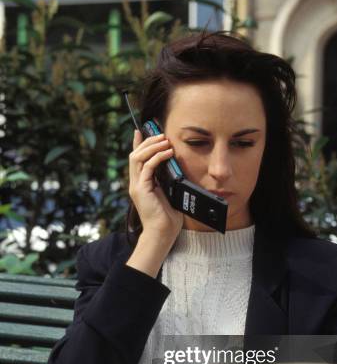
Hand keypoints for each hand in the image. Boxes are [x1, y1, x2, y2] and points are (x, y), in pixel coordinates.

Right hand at [129, 129, 182, 243]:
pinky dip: (157, 157)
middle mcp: (135, 183)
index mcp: (140, 184)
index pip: (136, 159)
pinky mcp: (141, 189)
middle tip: (161, 135)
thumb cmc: (168, 217)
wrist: (162, 233)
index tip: (140, 131)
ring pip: (138, 158)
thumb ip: (166, 180)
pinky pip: (148, 167)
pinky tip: (168, 153)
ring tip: (165, 142)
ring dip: (152, 147)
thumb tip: (174, 166)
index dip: (137, 144)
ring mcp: (137, 186)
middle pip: (135, 155)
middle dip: (147, 142)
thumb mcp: (168, 193)